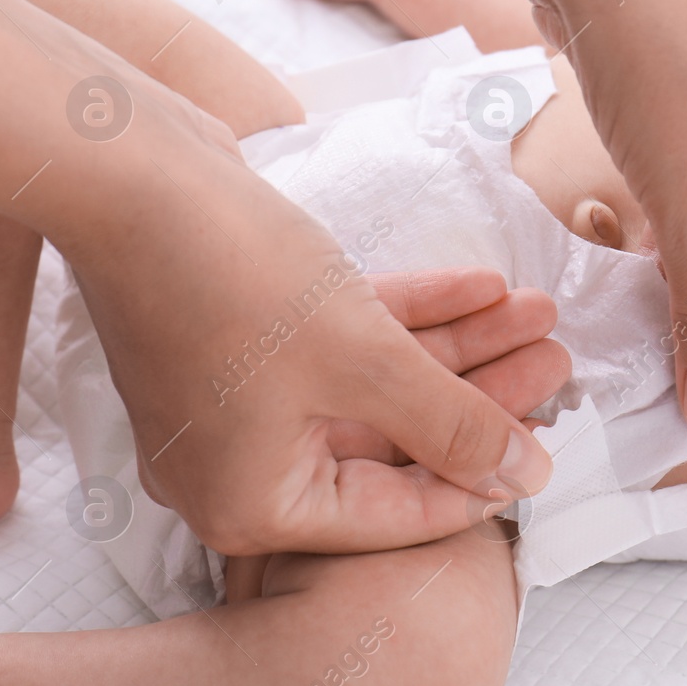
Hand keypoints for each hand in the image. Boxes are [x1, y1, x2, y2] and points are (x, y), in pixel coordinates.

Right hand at [64, 128, 558, 554]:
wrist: (131, 173)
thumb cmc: (237, 281)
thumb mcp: (366, 362)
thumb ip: (452, 424)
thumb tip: (526, 474)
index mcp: (252, 506)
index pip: (392, 513)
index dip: (480, 476)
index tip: (550, 446)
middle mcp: (234, 468)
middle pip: (387, 443)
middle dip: (477, 394)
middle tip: (555, 359)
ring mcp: (231, 403)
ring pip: (368, 386)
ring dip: (452, 347)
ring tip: (534, 311)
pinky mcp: (233, 341)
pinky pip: (335, 346)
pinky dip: (400, 318)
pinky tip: (476, 285)